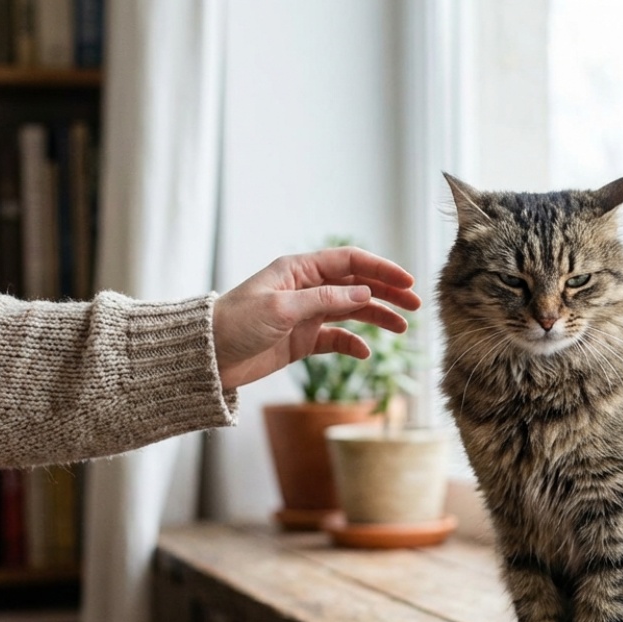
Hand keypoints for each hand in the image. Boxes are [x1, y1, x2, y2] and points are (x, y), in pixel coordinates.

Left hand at [212, 247, 421, 389]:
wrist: (207, 357)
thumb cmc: (235, 324)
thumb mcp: (282, 308)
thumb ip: (325, 300)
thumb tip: (365, 293)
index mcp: (299, 270)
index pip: (350, 262)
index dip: (381, 269)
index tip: (407, 282)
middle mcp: (306, 288)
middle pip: (357, 285)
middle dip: (387, 293)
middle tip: (415, 305)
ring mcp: (306, 314)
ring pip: (352, 311)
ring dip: (377, 317)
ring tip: (402, 327)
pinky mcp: (302, 340)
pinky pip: (336, 338)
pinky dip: (353, 344)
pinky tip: (366, 353)